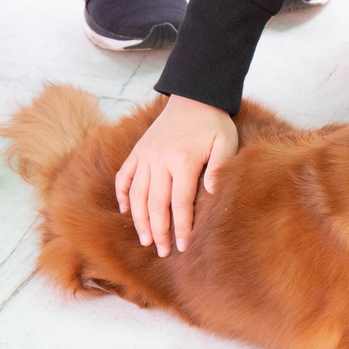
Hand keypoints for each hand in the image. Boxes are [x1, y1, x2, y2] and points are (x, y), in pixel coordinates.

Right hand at [115, 95, 238, 256]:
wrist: (194, 96)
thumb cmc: (214, 123)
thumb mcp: (226, 142)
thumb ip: (219, 167)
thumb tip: (211, 192)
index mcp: (183, 161)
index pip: (180, 203)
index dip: (181, 227)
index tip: (182, 246)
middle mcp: (159, 160)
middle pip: (155, 204)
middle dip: (159, 231)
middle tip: (163, 252)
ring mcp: (145, 155)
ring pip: (136, 195)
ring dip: (139, 220)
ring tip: (145, 240)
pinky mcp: (138, 151)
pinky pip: (125, 176)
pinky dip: (122, 195)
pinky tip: (125, 211)